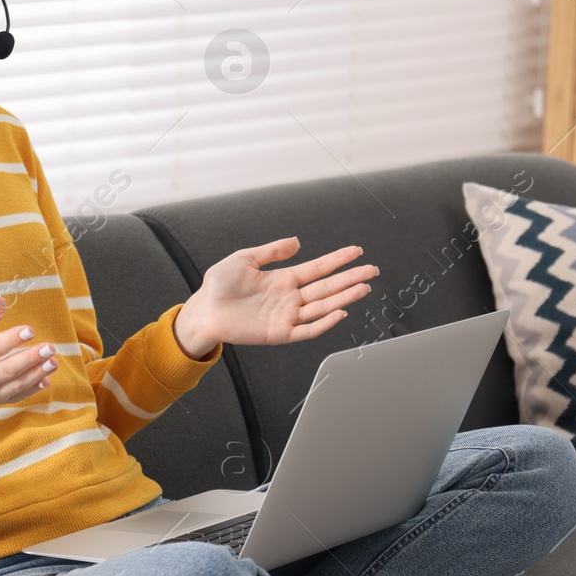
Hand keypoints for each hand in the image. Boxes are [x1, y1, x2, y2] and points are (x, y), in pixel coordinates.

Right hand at [0, 295, 58, 409]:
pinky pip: (19, 397)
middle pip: (8, 370)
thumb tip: (1, 302)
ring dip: (38, 373)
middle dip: (31, 358)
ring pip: (16, 385)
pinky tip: (47, 378)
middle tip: (50, 347)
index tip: (30, 329)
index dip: (11, 339)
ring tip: (54, 360)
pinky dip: (34, 389)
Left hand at [177, 240, 377, 350]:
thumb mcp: (245, 259)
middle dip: (350, 278)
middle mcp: (289, 298)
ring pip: (323, 307)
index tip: (356, 251)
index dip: (337, 259)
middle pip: (327, 287)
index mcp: (283, 279)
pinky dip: (325, 323)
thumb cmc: (218, 286)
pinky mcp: (279, 333)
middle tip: (372, 270)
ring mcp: (286, 316)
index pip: (317, 268)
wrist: (203, 310)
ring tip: (364, 287)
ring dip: (344, 298)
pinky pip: (308, 330)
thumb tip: (297, 241)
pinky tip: (340, 312)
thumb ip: (272, 251)